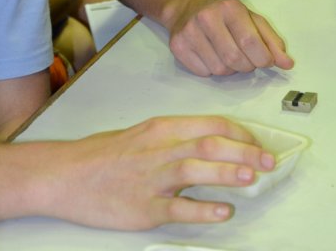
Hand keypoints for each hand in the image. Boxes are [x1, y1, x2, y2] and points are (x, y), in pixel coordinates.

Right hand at [38, 115, 275, 229]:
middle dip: (243, 151)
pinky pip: (179, 209)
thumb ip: (176, 138)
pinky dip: (203, 210)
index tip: (257, 143)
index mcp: (162, 128)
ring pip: (195, 170)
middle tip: (268, 161)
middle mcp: (160, 149)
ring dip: (226, 173)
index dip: (239, 133)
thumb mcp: (143, 134)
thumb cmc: (105, 154)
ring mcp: (152, 179)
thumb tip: (214, 145)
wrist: (66, 175)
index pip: (210, 124)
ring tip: (251, 177)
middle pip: (208, 144)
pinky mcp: (144, 208)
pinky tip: (222, 211)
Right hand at [165, 0, 293, 75]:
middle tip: (245, 59)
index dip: (262, 58)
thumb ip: (271, 41)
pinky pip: (203, 73)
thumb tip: (288, 64)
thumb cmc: (225, 15)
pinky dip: (211, 70)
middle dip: (246, 66)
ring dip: (229, 69)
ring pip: (219, 70)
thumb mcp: (251, 20)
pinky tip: (210, 56)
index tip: (265, 61)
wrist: (186, 6)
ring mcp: (190, 32)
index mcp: (230, 8)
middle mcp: (207, 17)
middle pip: (235, 59)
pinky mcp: (177, 46)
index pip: (250, 42)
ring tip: (226, 54)